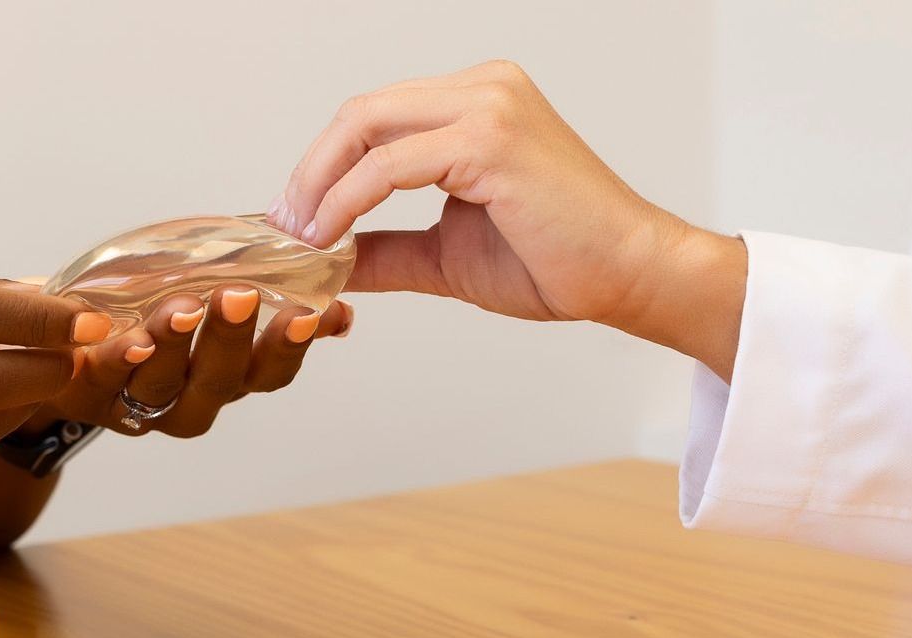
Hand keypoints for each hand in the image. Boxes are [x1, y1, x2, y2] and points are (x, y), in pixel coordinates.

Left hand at [33, 285, 351, 436]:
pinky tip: (124, 338)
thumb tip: (334, 301)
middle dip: (231, 339)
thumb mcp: (202, 291)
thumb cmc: (140, 305)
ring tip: (182, 308)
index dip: (290, 348)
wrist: (59, 332)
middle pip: (218, 383)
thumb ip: (263, 294)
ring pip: (160, 385)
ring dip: (174, 345)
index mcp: (223, 378)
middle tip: (239, 295)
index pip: (268, 373)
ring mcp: (131, 402)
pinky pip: (100, 381)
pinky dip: (113, 360)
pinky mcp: (81, 393)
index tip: (310, 314)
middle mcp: (184, 400)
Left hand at [268, 61, 746, 377]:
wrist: (628, 276)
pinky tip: (329, 238)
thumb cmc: (557, 261)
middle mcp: (482, 89)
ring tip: (300, 239)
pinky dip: (346, 202)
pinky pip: (389, 166)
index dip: (322, 167)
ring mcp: (488, 105)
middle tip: (283, 228)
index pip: (373, 118)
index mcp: (475, 103)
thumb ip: (385, 248)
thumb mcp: (445, 254)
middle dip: (308, 173)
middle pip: (359, 114)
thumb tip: (328, 262)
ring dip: (319, 188)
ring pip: (365, 128)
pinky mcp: (490, 138)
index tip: (292, 219)